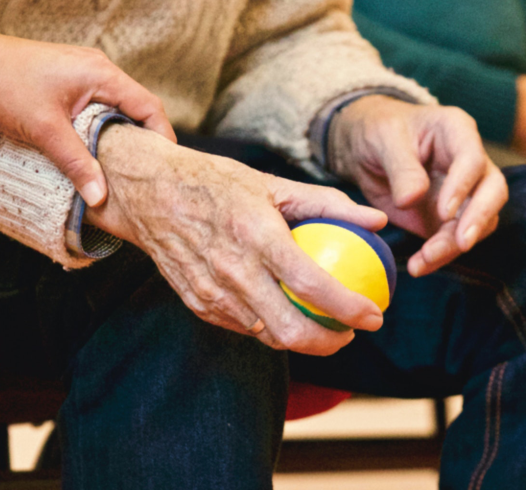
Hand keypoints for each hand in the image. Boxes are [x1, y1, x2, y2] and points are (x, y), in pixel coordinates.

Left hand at [0, 33, 175, 206]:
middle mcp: (98, 69)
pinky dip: (99, 128)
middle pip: (136, 108)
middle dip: (142, 141)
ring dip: (118, 136)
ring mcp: (82, 72)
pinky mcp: (67, 80)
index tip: (164, 169)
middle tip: (145, 176)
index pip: (149, 107)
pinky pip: (96, 106)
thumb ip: (77, 163)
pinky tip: (91, 151)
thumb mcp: (45, 131)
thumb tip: (101, 197)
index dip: (162, 138)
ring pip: (114, 108)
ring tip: (120, 169)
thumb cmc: (5, 86)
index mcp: (102, 74)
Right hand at [85, 125, 386, 355]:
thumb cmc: (215, 182)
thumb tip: (377, 220)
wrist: (148, 193)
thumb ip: (328, 203)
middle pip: (290, 330)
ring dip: (301, 339)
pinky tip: (285, 314)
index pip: (312, 284)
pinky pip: (243, 327)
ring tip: (323, 326)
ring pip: (267, 336)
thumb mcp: (272, 183)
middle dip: (330, 342)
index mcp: (256, 235)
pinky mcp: (198, 304)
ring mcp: (212, 292)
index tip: (374, 315)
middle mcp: (233, 270)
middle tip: (350, 332)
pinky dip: (269, 327)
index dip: (349, 308)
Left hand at [328, 96, 507, 277]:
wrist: (366, 149)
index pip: (473, 159)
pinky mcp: (450, 218)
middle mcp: (470, 162)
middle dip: (479, 219)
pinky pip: (454, 240)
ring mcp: (464, 192)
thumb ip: (401, 168)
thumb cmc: (379, 131)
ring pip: (478, 222)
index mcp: (456, 131)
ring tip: (424, 260)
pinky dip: (440, 256)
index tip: (444, 211)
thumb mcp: (383, 140)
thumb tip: (412, 199)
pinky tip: (419, 266)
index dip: (463, 186)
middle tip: (461, 243)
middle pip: (492, 191)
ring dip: (455, 245)